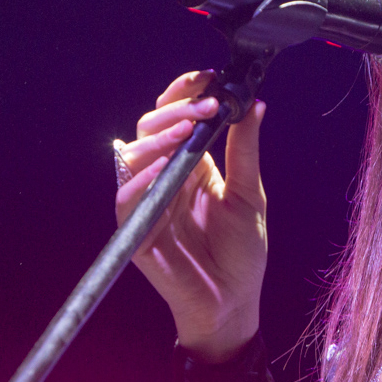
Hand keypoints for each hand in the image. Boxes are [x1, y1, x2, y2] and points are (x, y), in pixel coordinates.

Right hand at [114, 71, 266, 361]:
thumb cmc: (241, 254)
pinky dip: (141, 181)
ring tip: (186, 131)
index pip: (176, 116)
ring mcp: (148, 202)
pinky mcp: (136, 231)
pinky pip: (126, 200)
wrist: (234, 302)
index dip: (185, 93)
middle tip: (205, 107)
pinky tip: (162, 168)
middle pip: (150, 128)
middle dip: (175, 111)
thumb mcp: (250, 195)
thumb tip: (255, 104)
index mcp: (191, 164)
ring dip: (158, 138)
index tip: (208, 79)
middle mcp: (165, 177)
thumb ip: (245, 151)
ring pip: (133, 157)